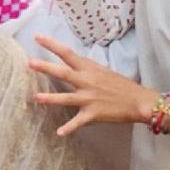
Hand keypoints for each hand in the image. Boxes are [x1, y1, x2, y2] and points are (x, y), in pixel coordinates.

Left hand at [24, 34, 156, 136]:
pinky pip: (78, 122)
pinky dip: (69, 128)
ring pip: (66, 98)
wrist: (139, 101)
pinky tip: (59, 133)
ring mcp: (89, 98)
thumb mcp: (102, 71)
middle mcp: (87, 82)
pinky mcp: (93, 114)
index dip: (52, 44)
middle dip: (46, 67)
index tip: (37, 37)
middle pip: (63, 72)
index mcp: (89, 69)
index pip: (67, 53)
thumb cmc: (121, 85)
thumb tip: (72, 63)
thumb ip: (86, 69)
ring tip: (36, 98)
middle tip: (30, 63)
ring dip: (50, 98)